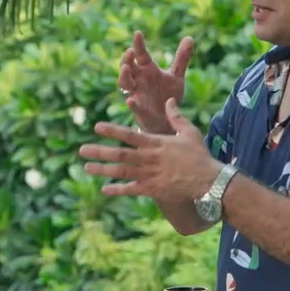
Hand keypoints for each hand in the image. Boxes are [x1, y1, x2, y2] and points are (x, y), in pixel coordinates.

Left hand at [80, 98, 222, 202]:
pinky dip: (117, 190)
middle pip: (119, 154)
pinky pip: (131, 190)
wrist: (209, 180)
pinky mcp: (152, 189)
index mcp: (155, 143)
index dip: (112, 130)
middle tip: (81, 149)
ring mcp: (148, 175)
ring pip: (121, 172)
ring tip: (86, 167)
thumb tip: (169, 100)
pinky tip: (104, 189)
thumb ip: (176, 116)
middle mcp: (148, 159)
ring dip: (102, 170)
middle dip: (99, 151)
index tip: (96, 127)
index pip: (129, 135)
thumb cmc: (199, 155)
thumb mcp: (189, 132)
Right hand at [119, 31, 192, 134]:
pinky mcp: (139, 109)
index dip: (139, 44)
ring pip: (125, 83)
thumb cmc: (168, 95)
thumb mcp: (177, 76)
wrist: (167, 119)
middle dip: (127, 59)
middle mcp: (139, 80)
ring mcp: (137, 94)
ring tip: (126, 69)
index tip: (138, 33)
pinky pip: (133, 106)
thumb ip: (182, 58)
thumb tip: (190, 37)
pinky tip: (131, 101)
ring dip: (124, 76)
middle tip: (130, 51)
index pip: (141, 54)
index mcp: (148, 70)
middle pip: (128, 67)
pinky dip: (132, 103)